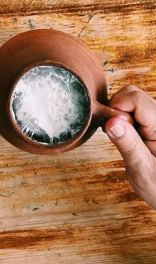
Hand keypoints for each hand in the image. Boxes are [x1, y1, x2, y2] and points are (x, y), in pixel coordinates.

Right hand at [105, 86, 155, 208]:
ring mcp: (155, 118)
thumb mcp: (141, 169)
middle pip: (132, 94)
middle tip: (116, 134)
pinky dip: (122, 116)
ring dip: (119, 113)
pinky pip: (132, 108)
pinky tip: (125, 134)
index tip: (111, 128)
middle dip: (117, 108)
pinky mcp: (150, 121)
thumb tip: (111, 121)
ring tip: (122, 137)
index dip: (118, 109)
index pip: (136, 100)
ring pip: (131, 98)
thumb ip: (128, 144)